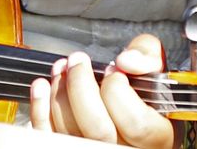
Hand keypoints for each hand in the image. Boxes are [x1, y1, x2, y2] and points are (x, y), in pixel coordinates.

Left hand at [30, 39, 172, 146]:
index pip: (136, 121)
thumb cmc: (143, 98)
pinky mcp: (68, 148)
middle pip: (97, 127)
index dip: (119, 90)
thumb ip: (148, 57)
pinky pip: (48, 135)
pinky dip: (40, 107)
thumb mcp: (155, 72)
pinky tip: (44, 86)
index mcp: (155, 137)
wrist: (128, 118)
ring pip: (70, 132)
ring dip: (59, 92)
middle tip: (77, 60)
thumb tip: (127, 61)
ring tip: (63, 69)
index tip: (114, 69)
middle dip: (81, 85)